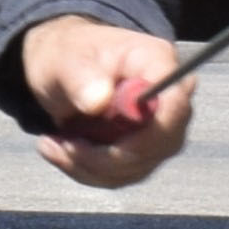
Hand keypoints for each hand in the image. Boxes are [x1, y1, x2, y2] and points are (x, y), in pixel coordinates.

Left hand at [18, 18, 193, 187]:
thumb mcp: (66, 59)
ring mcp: (157, 130)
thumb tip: (100, 100)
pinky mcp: (141, 152)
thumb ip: (81, 77)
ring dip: (89, 166)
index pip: (175, 102)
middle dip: (109, 156)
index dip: (152, 129)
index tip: (112, 144)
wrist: (61, 68)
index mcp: (157, 63)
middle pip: (160, 143)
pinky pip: (120, 175)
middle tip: (65, 145)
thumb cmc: (68, 53)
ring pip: (137, 166)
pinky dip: (86, 170)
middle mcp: (166, 99)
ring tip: (53, 145)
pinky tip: (59, 150)